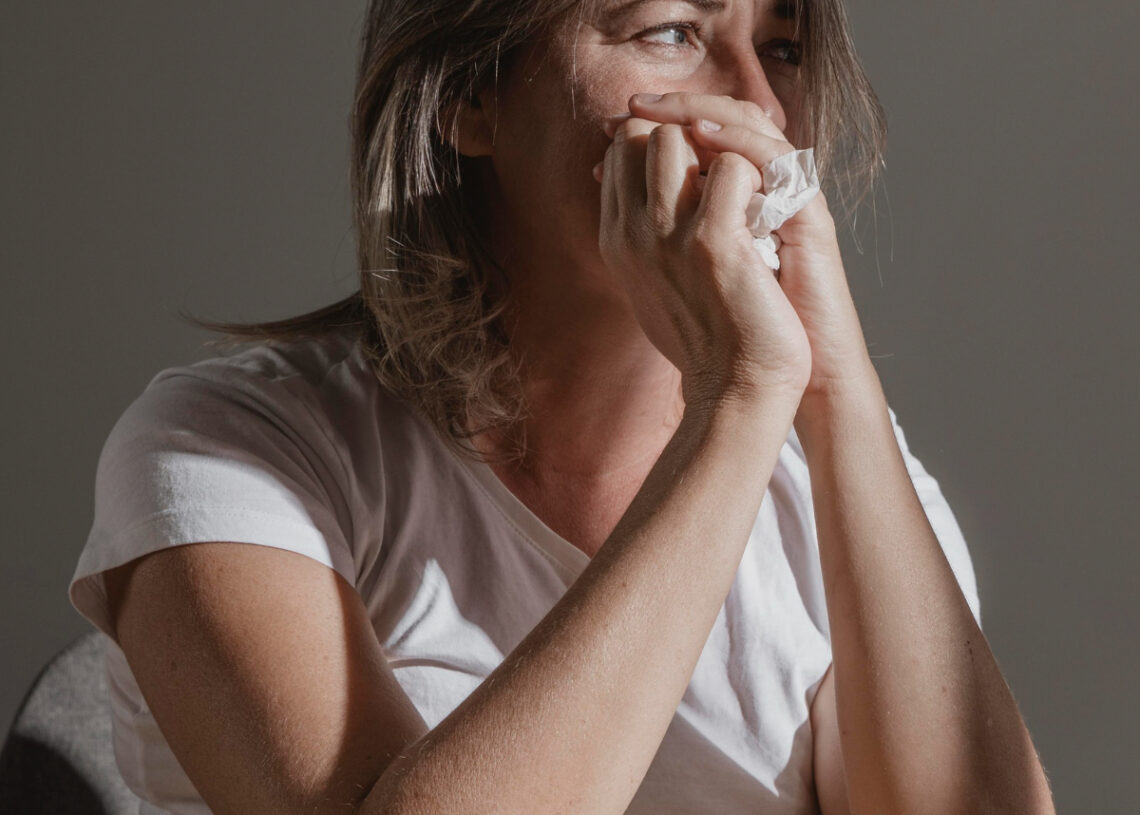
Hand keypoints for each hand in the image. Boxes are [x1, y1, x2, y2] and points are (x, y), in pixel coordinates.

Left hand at [616, 92, 876, 402]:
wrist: (765, 383)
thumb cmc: (721, 335)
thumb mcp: (675, 274)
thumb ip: (653, 232)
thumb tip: (605, 196)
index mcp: (732, 202)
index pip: (697, 135)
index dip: (651, 126)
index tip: (606, 130)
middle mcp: (763, 194)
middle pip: (721, 115)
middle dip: (671, 108)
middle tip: (629, 109)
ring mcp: (788, 202)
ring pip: (749, 123)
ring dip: (698, 109)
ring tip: (654, 107)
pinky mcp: (807, 219)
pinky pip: (775, 158)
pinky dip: (735, 139)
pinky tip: (698, 133)